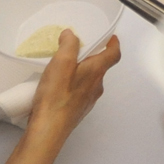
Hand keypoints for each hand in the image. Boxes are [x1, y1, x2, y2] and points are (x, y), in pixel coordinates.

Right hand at [21, 27, 119, 149]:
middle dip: (92, 55)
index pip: (114, 54)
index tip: (109, 37)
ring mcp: (89, 100)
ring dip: (82, 70)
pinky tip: (58, 85)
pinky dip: (74, 83)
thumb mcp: (61, 63)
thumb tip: (71, 34)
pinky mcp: (79, 110)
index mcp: (96, 72)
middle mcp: (97, 86)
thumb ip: (69, 45)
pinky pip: (81, 91)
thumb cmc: (57, 94)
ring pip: (90, 80)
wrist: (49, 129)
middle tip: (78, 47)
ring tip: (64, 65)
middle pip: (101, 67)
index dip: (113, 43)